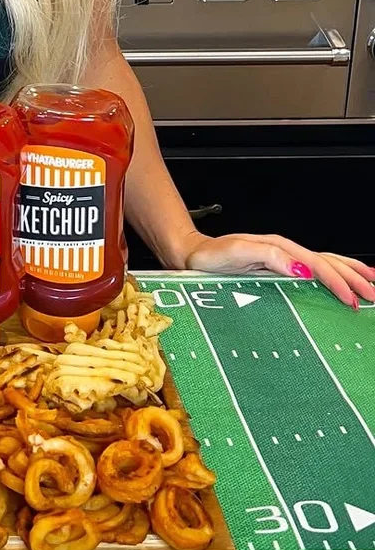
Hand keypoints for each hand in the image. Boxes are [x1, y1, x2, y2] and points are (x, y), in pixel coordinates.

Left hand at [184, 232, 374, 308]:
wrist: (191, 255)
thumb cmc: (210, 256)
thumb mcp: (238, 252)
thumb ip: (271, 257)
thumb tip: (303, 269)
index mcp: (281, 249)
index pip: (318, 266)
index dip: (338, 282)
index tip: (353, 300)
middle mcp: (285, 252)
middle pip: (329, 262)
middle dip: (354, 278)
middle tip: (373, 294)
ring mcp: (283, 259)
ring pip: (326, 263)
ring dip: (349, 273)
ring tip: (371, 283)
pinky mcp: (278, 267)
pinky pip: (314, 268)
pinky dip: (332, 274)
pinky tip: (340, 281)